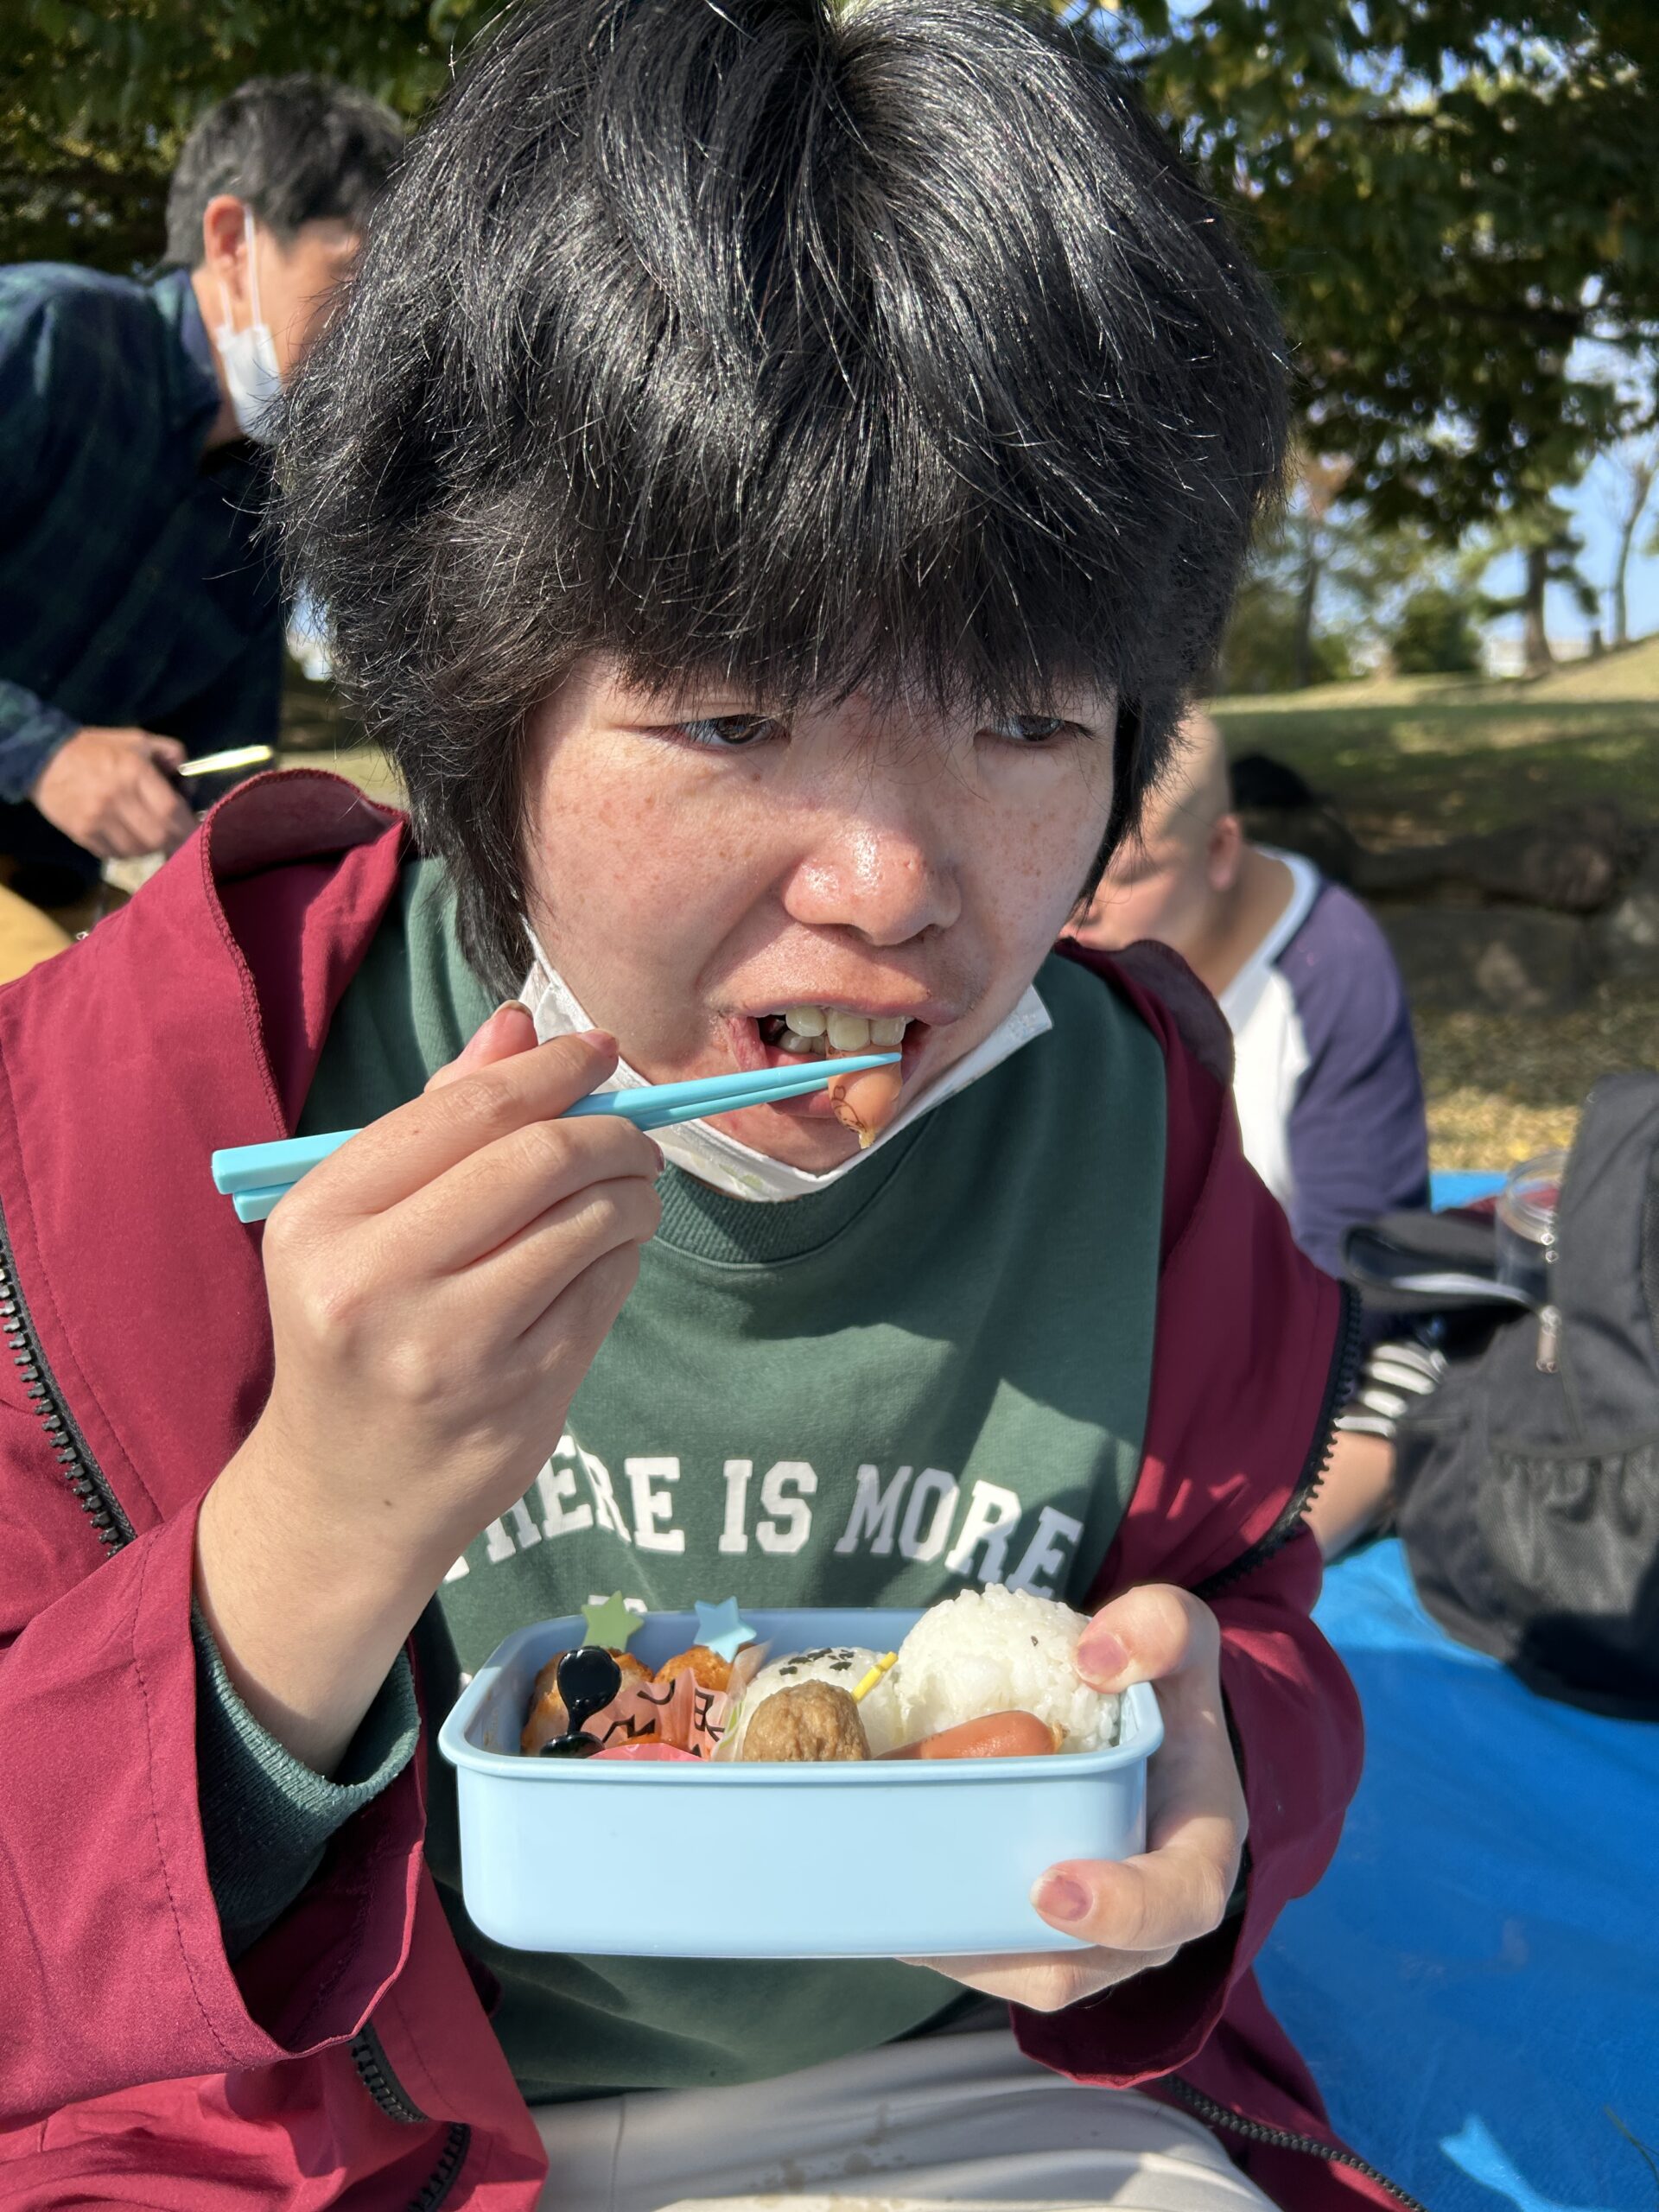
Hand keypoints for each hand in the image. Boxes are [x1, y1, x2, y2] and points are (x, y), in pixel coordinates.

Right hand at [30, 726, 197, 858]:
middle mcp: (115, 798)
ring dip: (150, 848)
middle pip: (158, 836)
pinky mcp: (82, 834)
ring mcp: (96, 819)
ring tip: (151, 836)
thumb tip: (189, 783)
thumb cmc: (96, 749)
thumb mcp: (136, 740)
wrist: (42, 759)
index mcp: (133, 771)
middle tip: (178, 839)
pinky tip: (129, 839)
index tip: (197, 831)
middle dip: (173, 841)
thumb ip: (170, 753)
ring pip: (138, 850)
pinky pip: (115, 854)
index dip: (188, 826)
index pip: (171, 811)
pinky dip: (128, 852)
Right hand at [196, 1009, 661, 1770]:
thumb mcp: (361, 1222)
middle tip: (634, 1136)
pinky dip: (623, 1256)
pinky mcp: (520, 1395)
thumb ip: (438, 1120)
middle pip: (538, 1160)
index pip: (465, 1113)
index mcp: (321, 1219)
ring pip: (589, 1223)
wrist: (349, 1487)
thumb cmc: (360, 1325)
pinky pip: (605, 1289)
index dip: (551, 1072)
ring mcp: (452, 1348)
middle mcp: (375, 1283)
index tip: (598, 1053)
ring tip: (630, 1193)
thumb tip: (519, 1025)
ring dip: (632, 1193)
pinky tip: (607, 1257)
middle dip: (609, 1133)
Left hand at [906, 1585, 1246, 2012]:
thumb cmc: (1163, 1687)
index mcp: (1198, 1852)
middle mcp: (1149, 1918)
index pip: (1181, 1903)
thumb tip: (1094, 1660)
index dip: (1123, 1911)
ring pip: (1020, 1971)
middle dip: (1003, 1946)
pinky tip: (883, 1893)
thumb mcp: (1179, 1638)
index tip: (1049, 1887)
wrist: (1141, 1724)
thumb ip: (1160, 1627)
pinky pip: (989, 1957)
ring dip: (954, 1946)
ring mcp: (1094, 1939)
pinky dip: (937, 1935)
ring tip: (890, 1897)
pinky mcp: (1041, 1936)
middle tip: (933, 1898)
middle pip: (1080, 1963)